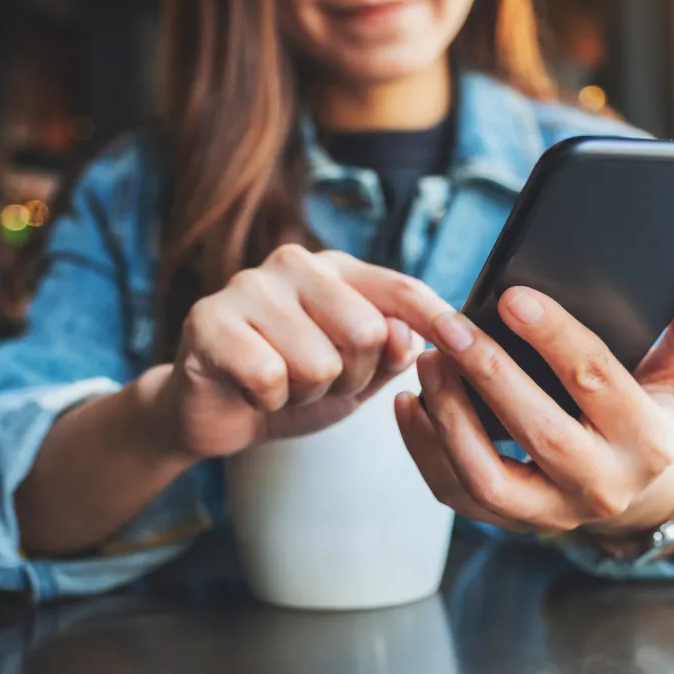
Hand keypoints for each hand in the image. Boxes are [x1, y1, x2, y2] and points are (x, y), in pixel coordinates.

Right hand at [146, 244, 451, 459]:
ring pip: (318, 361)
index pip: (402, 289)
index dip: (438, 318)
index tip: (464, 343)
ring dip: (306, 392)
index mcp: (339, 269)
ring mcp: (249, 286)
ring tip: (284, 383)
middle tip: (320, 380)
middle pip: (367, 331)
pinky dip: (269, 400)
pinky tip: (252, 389)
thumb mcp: (357, 374)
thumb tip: (413, 337)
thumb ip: (392, 352)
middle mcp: (296, 263)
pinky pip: (270, 376)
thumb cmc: (293, 384)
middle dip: (352, 377)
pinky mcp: (208, 320)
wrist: (213, 410)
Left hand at [395, 268, 673, 541]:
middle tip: (449, 325)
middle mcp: (602, 486)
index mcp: (647, 443)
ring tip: (428, 361)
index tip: (511, 296)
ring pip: (488, 477)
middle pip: (539, 431)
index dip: (554, 336)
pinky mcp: (511, 524)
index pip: (597, 380)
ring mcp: (553, 514)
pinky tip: (410, 403)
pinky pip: (457, 495)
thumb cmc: (646, 418)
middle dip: (490, 374)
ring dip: (450, 417)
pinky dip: (425, 450)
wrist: (629, 494)